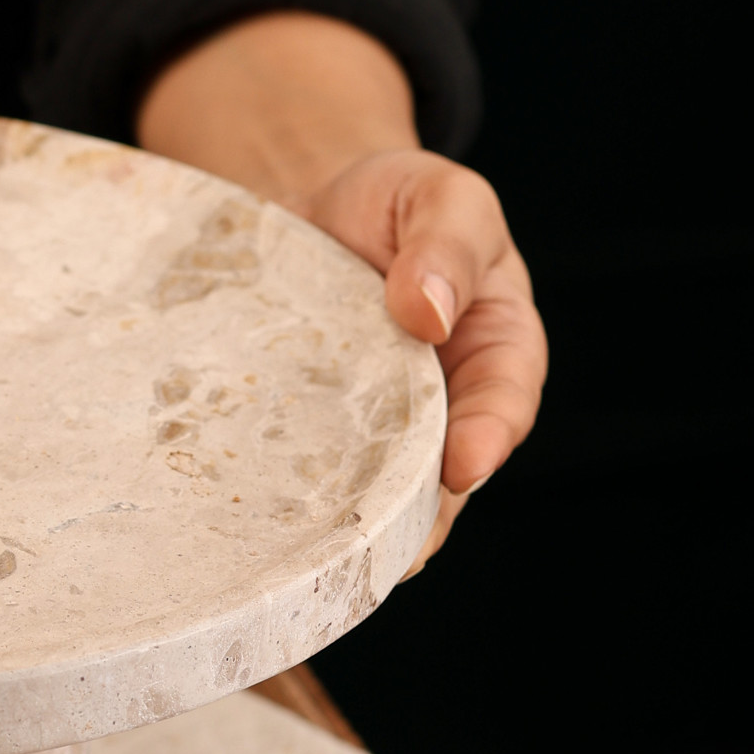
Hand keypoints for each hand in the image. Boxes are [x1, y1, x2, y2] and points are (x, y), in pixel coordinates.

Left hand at [136, 13, 546, 573]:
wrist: (309, 200)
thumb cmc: (391, 200)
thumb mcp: (439, 195)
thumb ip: (446, 242)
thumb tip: (427, 310)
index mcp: (495, 347)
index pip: (505, 401)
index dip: (488, 438)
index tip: (462, 464)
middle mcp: (442, 403)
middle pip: (439, 475)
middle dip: (413, 515)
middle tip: (376, 543)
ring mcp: (374, 426)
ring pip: (370, 493)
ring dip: (343, 527)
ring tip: (309, 558)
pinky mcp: (309, 432)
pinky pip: (302, 475)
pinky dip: (282, 500)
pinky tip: (248, 522)